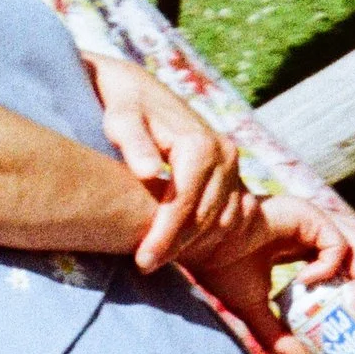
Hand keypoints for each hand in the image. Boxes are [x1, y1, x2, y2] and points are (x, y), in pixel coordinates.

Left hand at [86, 59, 248, 273]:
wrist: (138, 89)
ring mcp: (232, 166)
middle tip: (144, 265)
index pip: (185, 203)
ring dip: (193, 245)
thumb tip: (146, 171)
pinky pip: (229, 216)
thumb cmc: (123, 105)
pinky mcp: (231, 175)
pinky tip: (178, 248)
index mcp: (201, 144)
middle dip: (176, 246)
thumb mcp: (122, 120)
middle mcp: (225, 154)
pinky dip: (208, 236)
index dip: (164, 235)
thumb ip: (133, 143)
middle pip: (206, 217)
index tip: (142, 259)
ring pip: (222, 221)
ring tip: (157, 258)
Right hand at [185, 194, 354, 353]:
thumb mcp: (253, 309)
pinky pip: (335, 242)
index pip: (352, 258)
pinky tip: (311, 282)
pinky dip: (331, 265)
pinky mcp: (305, 214)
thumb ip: (279, 335)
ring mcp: (311, 218)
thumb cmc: (219, 266)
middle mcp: (313, 228)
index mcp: (304, 243)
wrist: (198, 241)